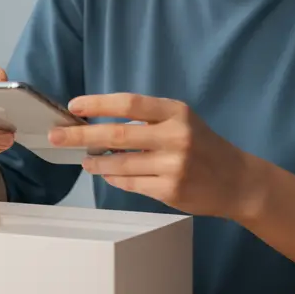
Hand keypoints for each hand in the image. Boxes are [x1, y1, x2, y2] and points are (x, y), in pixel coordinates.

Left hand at [49, 93, 254, 218]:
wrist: (237, 180)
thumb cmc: (203, 146)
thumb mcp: (182, 121)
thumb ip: (147, 121)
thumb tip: (100, 124)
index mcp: (176, 112)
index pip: (129, 103)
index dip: (98, 103)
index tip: (74, 106)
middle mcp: (175, 136)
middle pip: (116, 135)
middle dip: (81, 135)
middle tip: (57, 135)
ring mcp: (173, 165)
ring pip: (119, 165)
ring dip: (95, 163)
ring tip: (84, 160)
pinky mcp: (170, 191)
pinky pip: (130, 184)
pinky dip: (115, 179)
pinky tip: (108, 175)